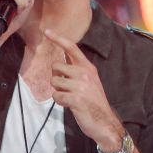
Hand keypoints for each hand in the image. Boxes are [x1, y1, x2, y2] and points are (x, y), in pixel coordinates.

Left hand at [45, 29, 122, 150]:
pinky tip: (70, 105)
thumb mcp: (90, 82)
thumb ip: (76, 71)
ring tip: (69, 98)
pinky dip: (60, 102)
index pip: (72, 48)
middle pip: (56, 66)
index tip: (46, 31)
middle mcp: (85, 74)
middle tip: (66, 88)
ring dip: (58, 91)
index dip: (58, 38)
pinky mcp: (76, 99)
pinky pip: (56, 96)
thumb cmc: (94, 103)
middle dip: (56, 78)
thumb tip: (59, 64)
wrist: (105, 122)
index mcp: (88, 68)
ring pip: (54, 82)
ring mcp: (81, 86)